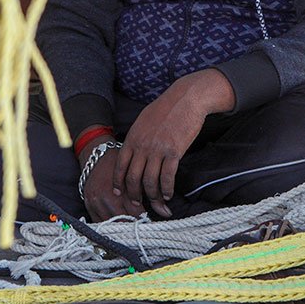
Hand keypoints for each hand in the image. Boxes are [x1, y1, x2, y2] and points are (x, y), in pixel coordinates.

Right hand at [78, 138, 142, 219]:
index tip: (150, 222)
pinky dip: (109, 224)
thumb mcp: (133, 174)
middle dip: (134, 225)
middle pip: (124, 221)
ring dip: (122, 226)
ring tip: (131, 227)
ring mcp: (96, 203)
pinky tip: (117, 223)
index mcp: (121, 189)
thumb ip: (143, 190)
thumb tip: (160, 207)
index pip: (136, 212)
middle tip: (143, 226)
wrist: (97, 157)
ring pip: (111, 224)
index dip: (145, 219)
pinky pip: (99, 222)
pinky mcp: (88, 205)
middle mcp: (106, 198)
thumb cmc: (118, 164)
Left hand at [113, 69, 235, 217]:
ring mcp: (157, 150)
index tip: (119, 193)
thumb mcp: (143, 120)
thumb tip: (133, 151)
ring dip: (152, 196)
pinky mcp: (174, 152)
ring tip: (157, 203)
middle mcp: (142, 146)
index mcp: (133, 138)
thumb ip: (137, 137)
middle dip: (134, 195)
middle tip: (138, 204)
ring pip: (150, 181)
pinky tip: (168, 194)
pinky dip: (167, 189)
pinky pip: (167, 177)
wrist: (186, 98)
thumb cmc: (166, 107)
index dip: (118, 183)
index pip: (120, 166)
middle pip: (133, 178)